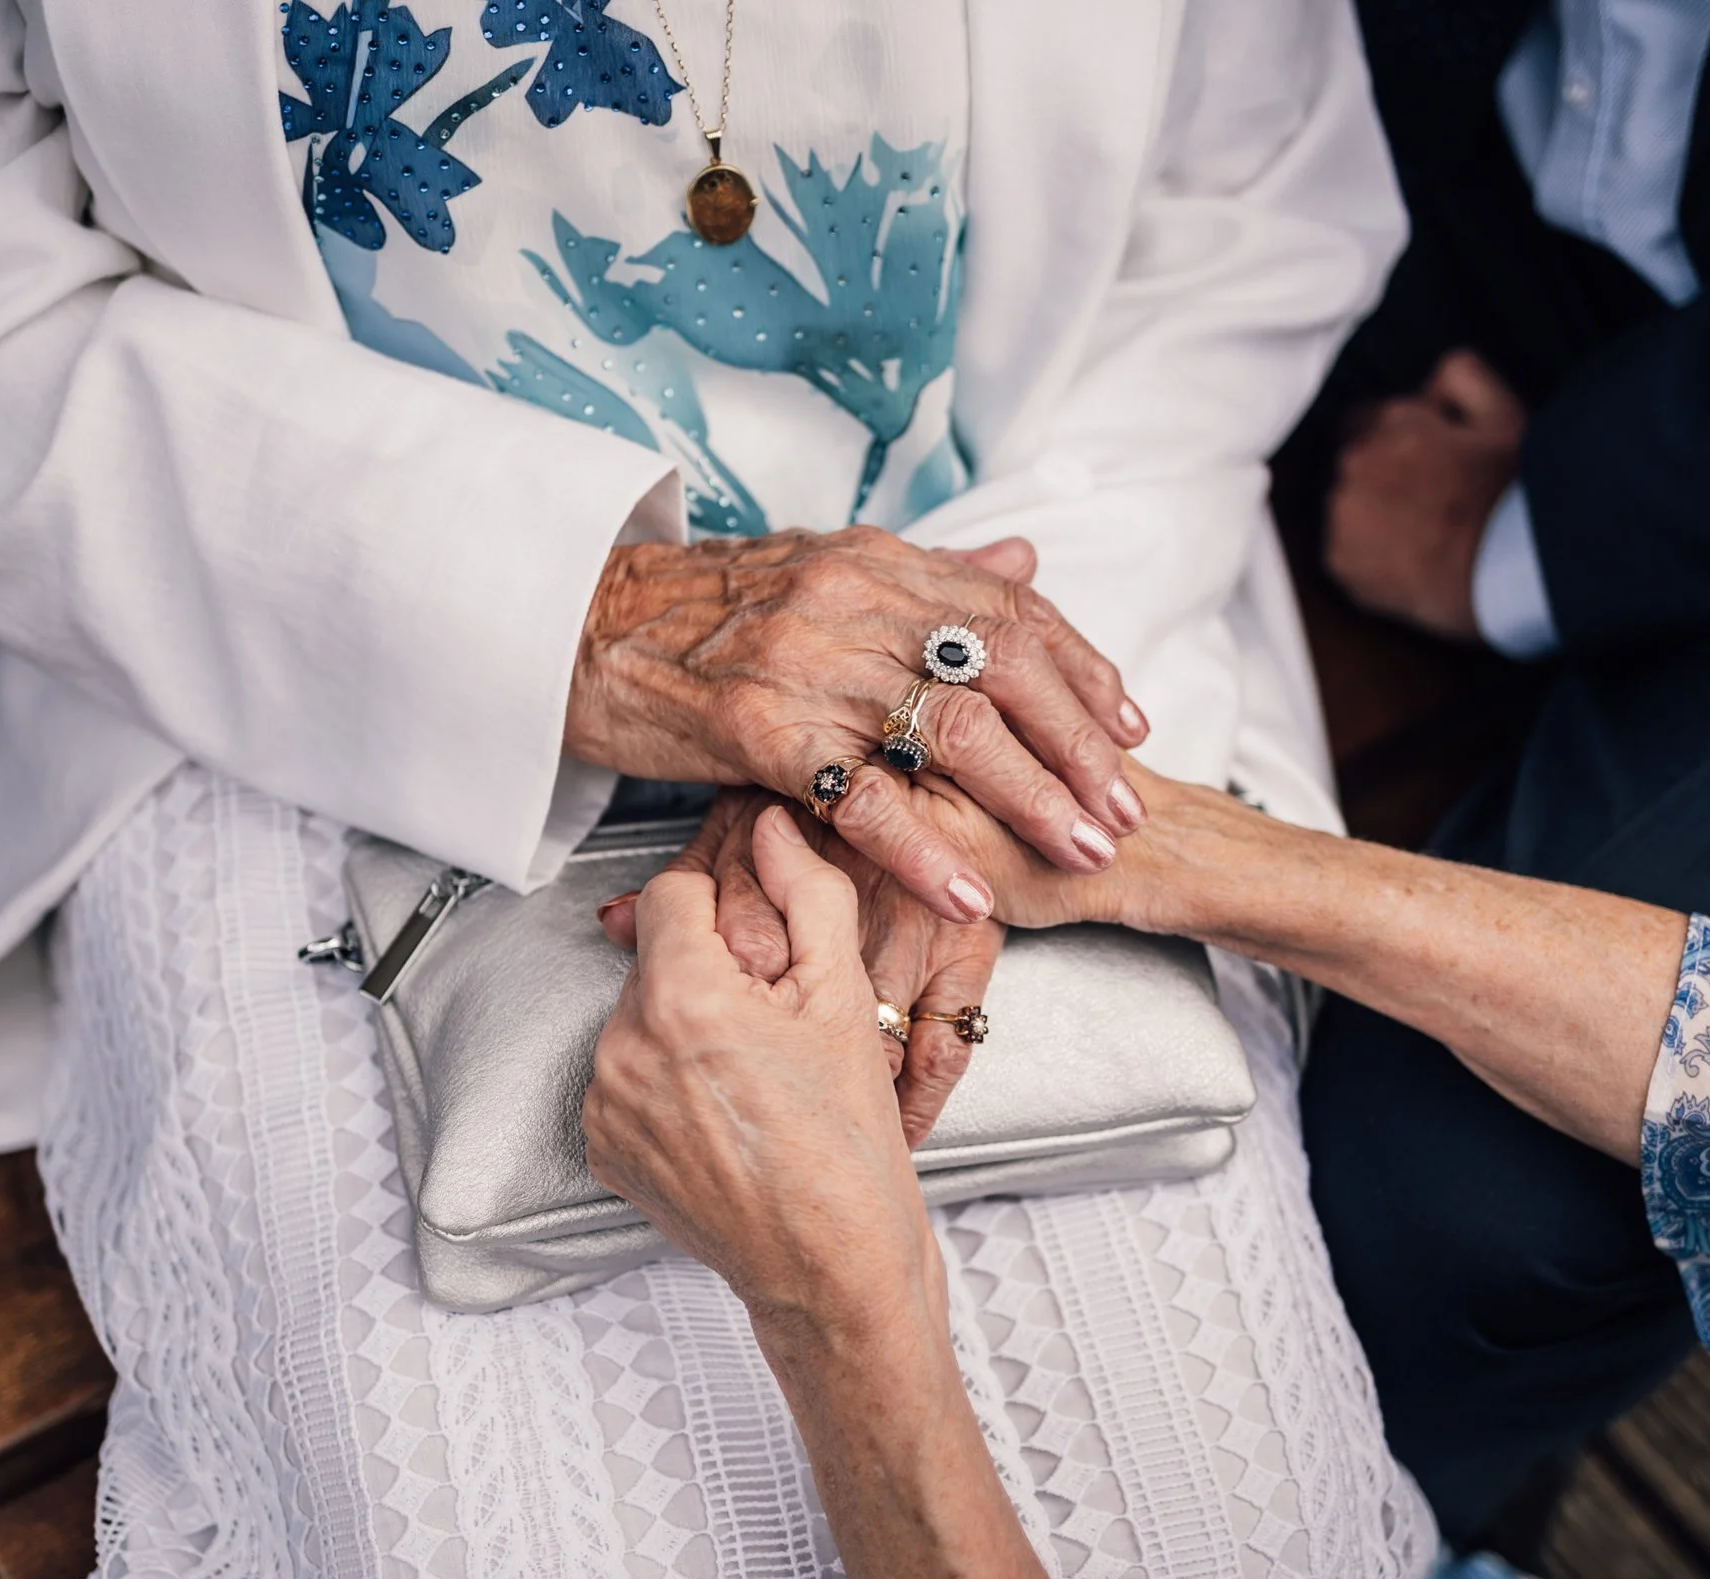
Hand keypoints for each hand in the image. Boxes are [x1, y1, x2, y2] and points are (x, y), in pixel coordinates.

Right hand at [564, 528, 1149, 923]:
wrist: (577, 628)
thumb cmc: (701, 615)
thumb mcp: (824, 571)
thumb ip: (929, 575)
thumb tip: (1025, 557)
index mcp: (878, 563)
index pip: (1012, 610)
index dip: (1083, 672)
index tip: (1132, 731)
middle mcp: (855, 601)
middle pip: (1001, 670)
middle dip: (1077, 748)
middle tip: (1124, 813)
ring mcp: (808, 662)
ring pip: (950, 729)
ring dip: (1026, 799)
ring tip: (1075, 852)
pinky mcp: (758, 726)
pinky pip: (861, 793)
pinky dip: (923, 847)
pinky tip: (966, 891)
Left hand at [585, 805, 938, 1334]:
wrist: (831, 1270)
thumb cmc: (848, 1146)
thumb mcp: (844, 999)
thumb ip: (808, 893)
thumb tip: (776, 829)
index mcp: (681, 998)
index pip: (676, 892)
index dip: (725, 898)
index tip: (760, 928)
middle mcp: (623, 1047)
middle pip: (658, 958)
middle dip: (710, 969)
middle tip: (775, 1016)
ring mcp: (606, 1104)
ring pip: (641, 1019)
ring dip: (686, 1026)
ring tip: (755, 1074)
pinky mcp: (603, 1149)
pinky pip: (627, 1081)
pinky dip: (668, 1083)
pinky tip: (728, 1111)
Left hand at [1325, 349, 1525, 639]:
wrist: (1508, 570)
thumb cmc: (1510, 492)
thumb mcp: (1503, 412)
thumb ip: (1459, 375)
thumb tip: (1428, 384)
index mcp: (1388, 423)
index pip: (1362, 419)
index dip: (1392, 439)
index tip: (1419, 462)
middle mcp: (1353, 464)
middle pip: (1352, 463)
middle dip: (1381, 475)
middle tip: (1426, 501)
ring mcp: (1340, 515)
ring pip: (1344, 507)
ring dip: (1369, 515)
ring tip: (1418, 534)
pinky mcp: (1338, 563)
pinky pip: (1342, 551)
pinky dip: (1366, 556)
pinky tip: (1406, 562)